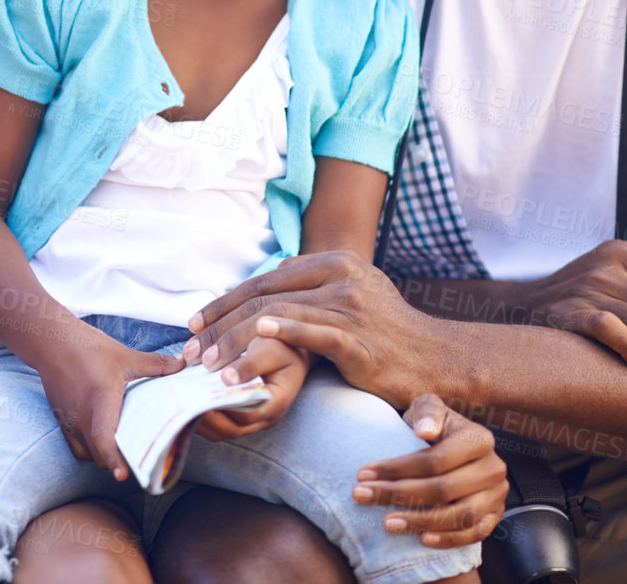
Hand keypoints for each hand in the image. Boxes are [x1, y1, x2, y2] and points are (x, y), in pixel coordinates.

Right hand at [34, 329, 183, 480]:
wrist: (52, 343)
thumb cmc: (88, 348)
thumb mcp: (125, 355)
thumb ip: (155, 364)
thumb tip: (183, 364)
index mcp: (99, 400)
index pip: (103, 437)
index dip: (113, 458)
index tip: (123, 476)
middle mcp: (82, 416)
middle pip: (99, 454)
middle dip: (118, 462)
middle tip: (140, 461)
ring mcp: (70, 421)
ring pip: (88, 453)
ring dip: (104, 456)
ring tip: (124, 450)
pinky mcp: (63, 421)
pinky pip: (77, 446)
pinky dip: (91, 449)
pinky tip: (105, 439)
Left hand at [186, 251, 426, 405]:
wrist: (436, 358)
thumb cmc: (387, 332)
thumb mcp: (352, 293)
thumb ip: (313, 284)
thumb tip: (272, 279)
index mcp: (334, 261)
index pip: (265, 280)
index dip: (224, 302)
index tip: (194, 324)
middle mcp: (341, 276)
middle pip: (264, 296)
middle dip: (220, 324)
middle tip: (191, 348)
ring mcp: (350, 306)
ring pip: (277, 317)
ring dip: (235, 343)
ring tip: (209, 364)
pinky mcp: (357, 339)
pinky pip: (311, 334)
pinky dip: (281, 335)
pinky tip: (255, 342)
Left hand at [193, 337, 309, 441]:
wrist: (292, 346)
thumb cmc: (283, 345)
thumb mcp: (269, 349)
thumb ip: (249, 364)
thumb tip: (227, 379)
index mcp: (276, 403)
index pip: (244, 415)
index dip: (220, 408)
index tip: (197, 395)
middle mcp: (266, 417)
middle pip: (231, 429)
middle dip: (205, 418)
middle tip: (182, 402)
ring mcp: (255, 419)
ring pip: (224, 431)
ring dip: (203, 421)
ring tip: (182, 403)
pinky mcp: (244, 415)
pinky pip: (222, 424)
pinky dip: (206, 417)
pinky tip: (191, 402)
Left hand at [352, 393, 506, 548]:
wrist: (455, 444)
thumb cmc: (433, 425)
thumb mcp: (428, 408)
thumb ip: (427, 412)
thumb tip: (424, 429)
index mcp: (479, 438)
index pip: (435, 460)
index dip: (397, 469)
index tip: (362, 474)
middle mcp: (493, 467)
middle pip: (443, 489)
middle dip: (399, 494)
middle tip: (363, 496)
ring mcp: (497, 495)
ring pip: (459, 516)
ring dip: (420, 521)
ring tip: (386, 522)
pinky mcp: (495, 516)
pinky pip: (474, 534)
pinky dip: (448, 539)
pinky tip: (421, 539)